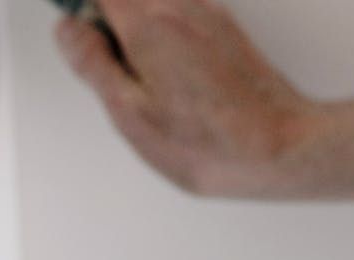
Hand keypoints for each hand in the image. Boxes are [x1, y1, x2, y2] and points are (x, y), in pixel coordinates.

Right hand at [55, 0, 319, 196]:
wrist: (284, 150)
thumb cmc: (215, 144)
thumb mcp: (132, 114)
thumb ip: (93, 64)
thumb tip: (69, 30)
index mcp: (150, 23)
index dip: (81, 6)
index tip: (76, 28)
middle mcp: (183, 7)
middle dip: (109, 19)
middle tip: (106, 61)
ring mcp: (211, 16)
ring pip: (156, 4)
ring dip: (137, 28)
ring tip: (142, 79)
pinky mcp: (228, 32)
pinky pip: (181, 16)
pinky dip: (165, 37)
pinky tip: (171, 80)